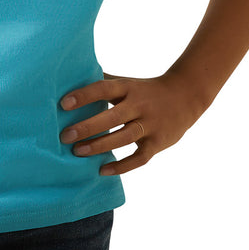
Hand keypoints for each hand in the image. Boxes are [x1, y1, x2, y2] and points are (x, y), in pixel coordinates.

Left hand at [58, 71, 204, 175]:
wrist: (185, 96)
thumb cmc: (145, 90)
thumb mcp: (126, 82)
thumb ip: (103, 83)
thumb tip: (70, 79)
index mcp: (128, 88)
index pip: (104, 89)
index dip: (84, 96)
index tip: (63, 104)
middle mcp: (140, 105)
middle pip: (112, 117)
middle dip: (87, 127)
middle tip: (65, 136)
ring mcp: (151, 125)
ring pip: (124, 138)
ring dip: (100, 146)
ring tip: (78, 152)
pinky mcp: (158, 143)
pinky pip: (139, 158)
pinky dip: (122, 166)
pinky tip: (102, 170)